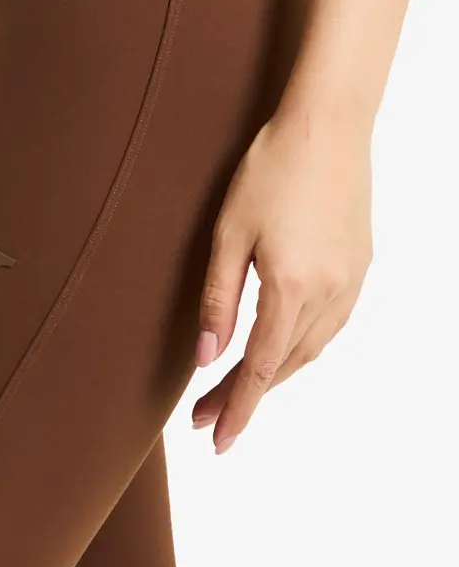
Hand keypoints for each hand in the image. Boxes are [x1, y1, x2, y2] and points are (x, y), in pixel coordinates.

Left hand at [191, 105, 372, 452]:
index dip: (236, 408)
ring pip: (310, 349)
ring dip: (274, 374)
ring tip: (236, 389)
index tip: (215, 440)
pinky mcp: (360, 267)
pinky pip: (329, 325)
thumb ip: (217, 300)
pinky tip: (280, 346)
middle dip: (246, 396)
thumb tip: (206, 358)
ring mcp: (351, 282)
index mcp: (291, 288)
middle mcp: (329, 294)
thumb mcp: (228, 234)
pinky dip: (300, 346)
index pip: (259, 369)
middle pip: (284, 366)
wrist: (328, 126)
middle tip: (208, 416)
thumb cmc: (270, 170)